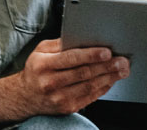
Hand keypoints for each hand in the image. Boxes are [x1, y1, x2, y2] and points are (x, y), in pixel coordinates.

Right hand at [0, 39, 128, 125]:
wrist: (24, 96)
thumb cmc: (36, 69)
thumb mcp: (41, 51)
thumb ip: (61, 43)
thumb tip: (85, 37)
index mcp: (43, 64)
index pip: (71, 58)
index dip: (91, 55)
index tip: (107, 51)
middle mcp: (50, 82)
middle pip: (84, 73)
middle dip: (107, 66)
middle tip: (122, 60)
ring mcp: (59, 97)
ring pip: (90, 86)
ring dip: (109, 77)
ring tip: (121, 70)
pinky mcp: (67, 108)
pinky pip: (90, 97)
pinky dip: (103, 88)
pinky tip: (111, 80)